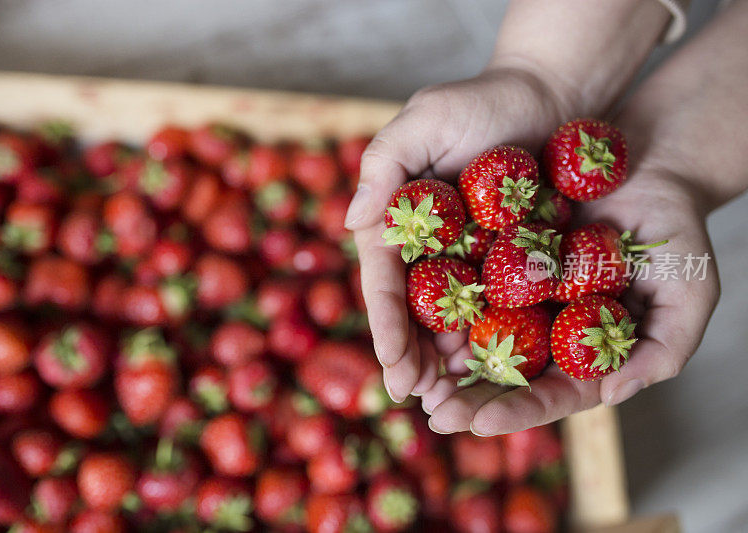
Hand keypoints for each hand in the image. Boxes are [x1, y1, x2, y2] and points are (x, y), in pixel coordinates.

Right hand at [344, 68, 573, 403]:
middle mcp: (428, 246)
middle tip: (419, 399)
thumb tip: (353, 220)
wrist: (552, 94)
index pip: (384, 282)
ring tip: (452, 401)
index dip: (386, 327)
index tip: (393, 368)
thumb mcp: (426, 119)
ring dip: (448, 362)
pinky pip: (498, 306)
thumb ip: (384, 162)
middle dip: (413, 357)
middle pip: (414, 312)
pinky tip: (493, 373)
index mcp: (399, 220)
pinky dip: (493, 340)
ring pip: (452, 320)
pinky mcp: (509, 259)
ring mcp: (468, 256)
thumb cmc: (484, 100)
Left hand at [422, 169, 719, 434]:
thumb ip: (664, 349)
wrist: (649, 158)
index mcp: (586, 350)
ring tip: (415, 380)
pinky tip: (413, 317)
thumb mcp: (689, 291)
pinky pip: (463, 280)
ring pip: (476, 334)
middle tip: (436, 414)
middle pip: (504, 375)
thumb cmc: (676, 227)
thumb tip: (612, 394)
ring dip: (443, 360)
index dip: (518, 410)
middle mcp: (547, 327)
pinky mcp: (496, 254)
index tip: (481, 422)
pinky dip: (440, 303)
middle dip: (469, 398)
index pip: (552, 393)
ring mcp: (519, 292)